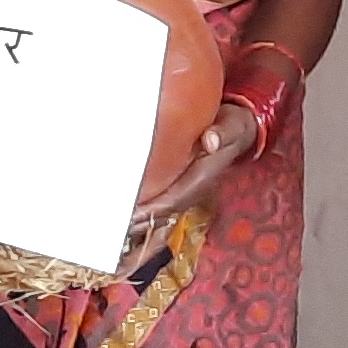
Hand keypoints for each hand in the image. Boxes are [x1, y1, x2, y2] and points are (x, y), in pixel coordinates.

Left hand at [118, 102, 261, 271]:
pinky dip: (140, 203)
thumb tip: (210, 141)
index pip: (174, 200)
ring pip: (158, 208)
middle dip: (138, 218)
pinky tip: (121, 203)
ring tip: (109, 219)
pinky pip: (158, 198)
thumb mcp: (232, 127)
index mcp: (202, 178)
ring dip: (136, 215)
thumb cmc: (232, 127)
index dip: (152, 208)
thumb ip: (222, 133)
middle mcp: (192, 188)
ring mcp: (184, 187)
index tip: (131, 213)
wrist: (237, 130)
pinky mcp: (177, 181)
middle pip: (161, 211)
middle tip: (110, 221)